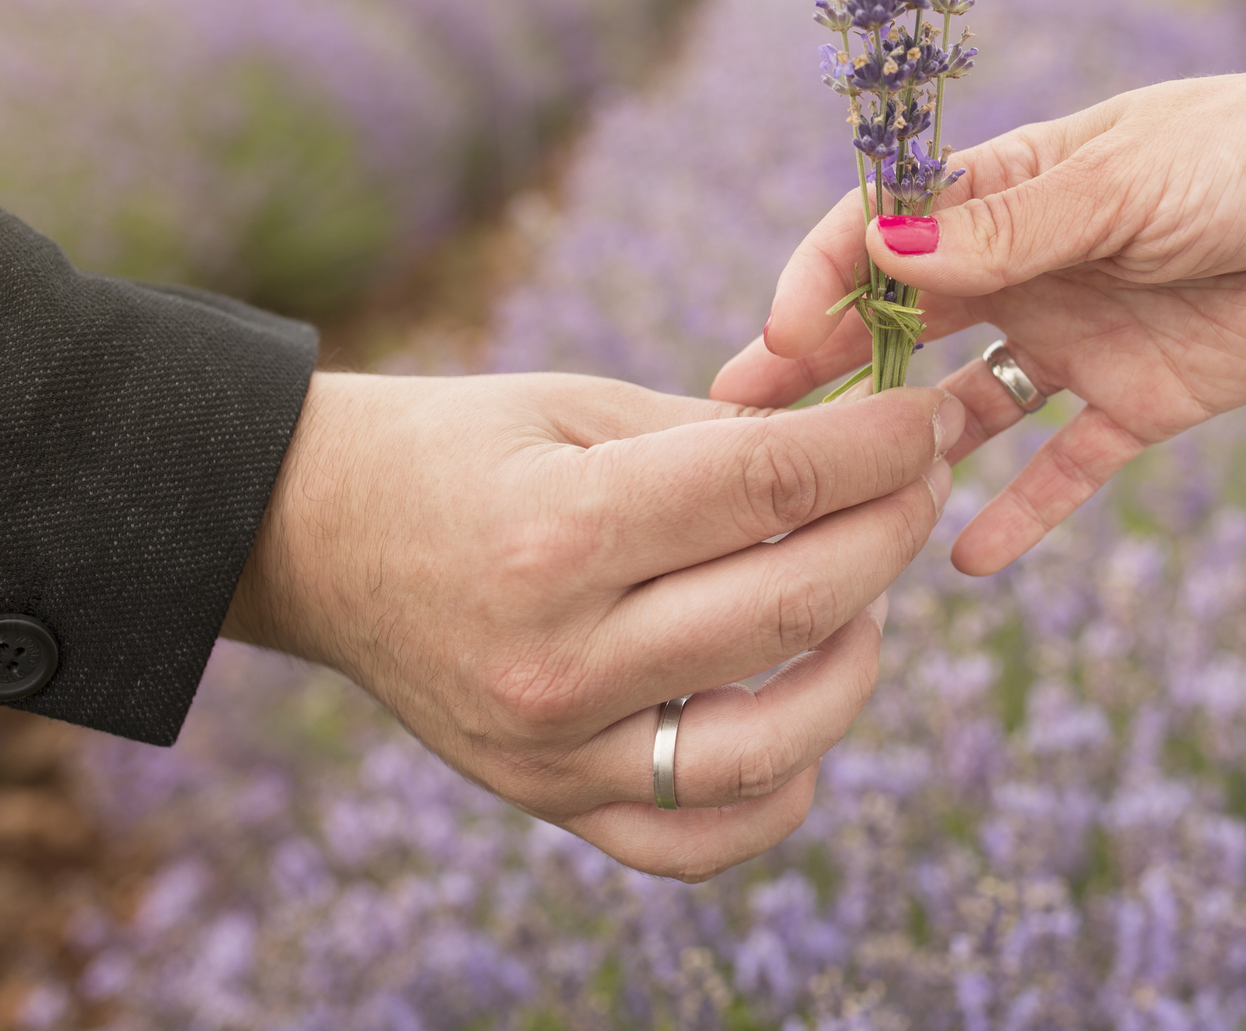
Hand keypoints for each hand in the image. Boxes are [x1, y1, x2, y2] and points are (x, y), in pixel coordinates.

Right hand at [223, 370, 963, 881]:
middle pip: (789, 607)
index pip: (769, 487)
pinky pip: (702, 838)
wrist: (318, 537)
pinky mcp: (552, 803)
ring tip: (866, 598)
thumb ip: (723, 438)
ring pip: (772, 743)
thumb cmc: (461, 451)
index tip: (927, 418)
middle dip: (890, 533)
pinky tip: (803, 707)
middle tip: (921, 484)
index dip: (875, 446)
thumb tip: (866, 452)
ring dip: (856, 663)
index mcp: (560, 530)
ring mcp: (554, 751)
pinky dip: (782, 785)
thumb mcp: (581, 407)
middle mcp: (557, 657)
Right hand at [711, 60, 1245, 574]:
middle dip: (822, 369)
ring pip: (964, 404)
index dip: (823, 279)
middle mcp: (1027, 268)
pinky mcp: (1139, 403)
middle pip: (900, 324)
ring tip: (834, 507)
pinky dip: (1020, 512)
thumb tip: (881, 258)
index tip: (782, 337)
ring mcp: (1077, 339)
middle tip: (743, 427)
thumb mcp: (1126, 183)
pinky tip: (964, 560)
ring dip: (902, 447)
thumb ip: (1012, 230)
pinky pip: (1064, 468)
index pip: (881, 232)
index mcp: (1008, 189)